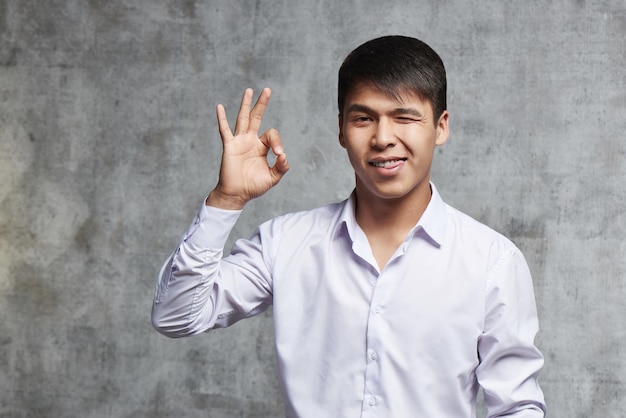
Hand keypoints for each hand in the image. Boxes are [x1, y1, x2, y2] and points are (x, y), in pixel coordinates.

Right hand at [206, 88, 288, 209]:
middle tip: (268, 89)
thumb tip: (284, 156)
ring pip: (243, 119)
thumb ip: (281, 167)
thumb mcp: (272, 177)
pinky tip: (219, 106)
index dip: (277, 142)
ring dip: (246, 104)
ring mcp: (239, 142)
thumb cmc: (253, 186)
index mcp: (261, 147)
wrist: (237, 194)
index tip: (279, 154)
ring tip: (249, 90)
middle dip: (262, 104)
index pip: (272, 136)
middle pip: (256, 117)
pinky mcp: (229, 146)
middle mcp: (250, 141)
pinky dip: (222, 118)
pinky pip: (225, 130)